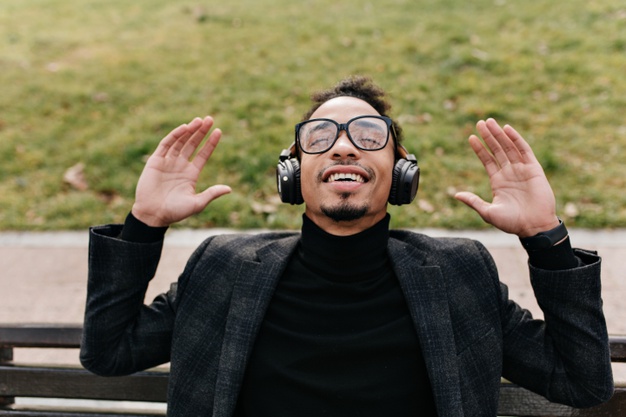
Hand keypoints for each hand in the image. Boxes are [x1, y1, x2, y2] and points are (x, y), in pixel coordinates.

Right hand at [131, 116, 231, 226]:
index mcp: (191, 174)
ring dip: (190, 130)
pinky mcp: (156, 161)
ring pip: (180, 141)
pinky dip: (175, 135)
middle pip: (193, 144)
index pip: (203, 154)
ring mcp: (168, 162)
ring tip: (199, 120)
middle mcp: (180, 165)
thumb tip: (229, 189)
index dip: (211, 143)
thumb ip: (211, 194)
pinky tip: (185, 128)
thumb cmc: (175, 212)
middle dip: (201, 132)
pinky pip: (166, 144)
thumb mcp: (197, 203)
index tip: (219, 131)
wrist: (153, 215)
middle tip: (210, 119)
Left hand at [454, 118, 558, 236]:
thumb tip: (456, 195)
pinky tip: (507, 129)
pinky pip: (524, 150)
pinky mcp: (534, 169)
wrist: (534, 227)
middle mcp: (509, 173)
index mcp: (498, 182)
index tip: (471, 137)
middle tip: (480, 122)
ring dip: (499, 134)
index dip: (479, 148)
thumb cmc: (512, 223)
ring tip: (489, 122)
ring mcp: (521, 170)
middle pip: (497, 150)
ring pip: (508, 147)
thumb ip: (473, 201)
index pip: (487, 160)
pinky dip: (516, 139)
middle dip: (488, 136)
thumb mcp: (488, 212)